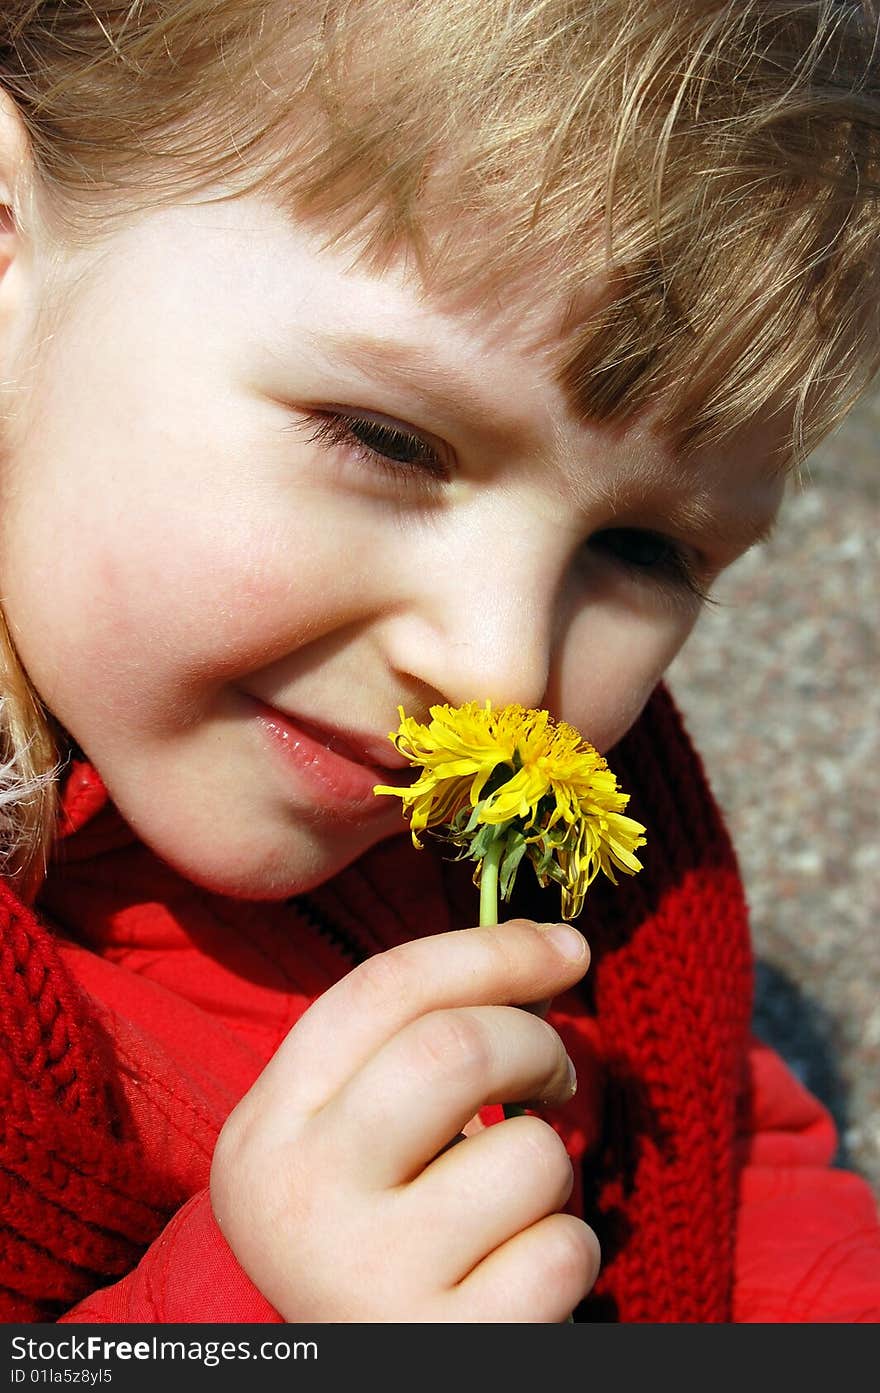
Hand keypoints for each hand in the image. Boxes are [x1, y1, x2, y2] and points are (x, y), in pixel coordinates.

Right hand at [210, 918, 599, 1320]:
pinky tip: (518, 1277)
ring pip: (528, 1155)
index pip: (383, 990)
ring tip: (509, 1205)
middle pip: (455, 1050)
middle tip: (555, 1078)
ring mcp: (368, 1279)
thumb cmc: (373, 1228)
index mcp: (270, 1125)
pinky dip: (567, 1250)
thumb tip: (550, 949)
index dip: (489, 951)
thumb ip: (415, 1044)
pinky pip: (562, 1251)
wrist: (349, 1375)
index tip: (565, 947)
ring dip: (550, 1168)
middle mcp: (302, 1197)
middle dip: (536, 1043)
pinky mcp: (448, 1347)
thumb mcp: (352, 1135)